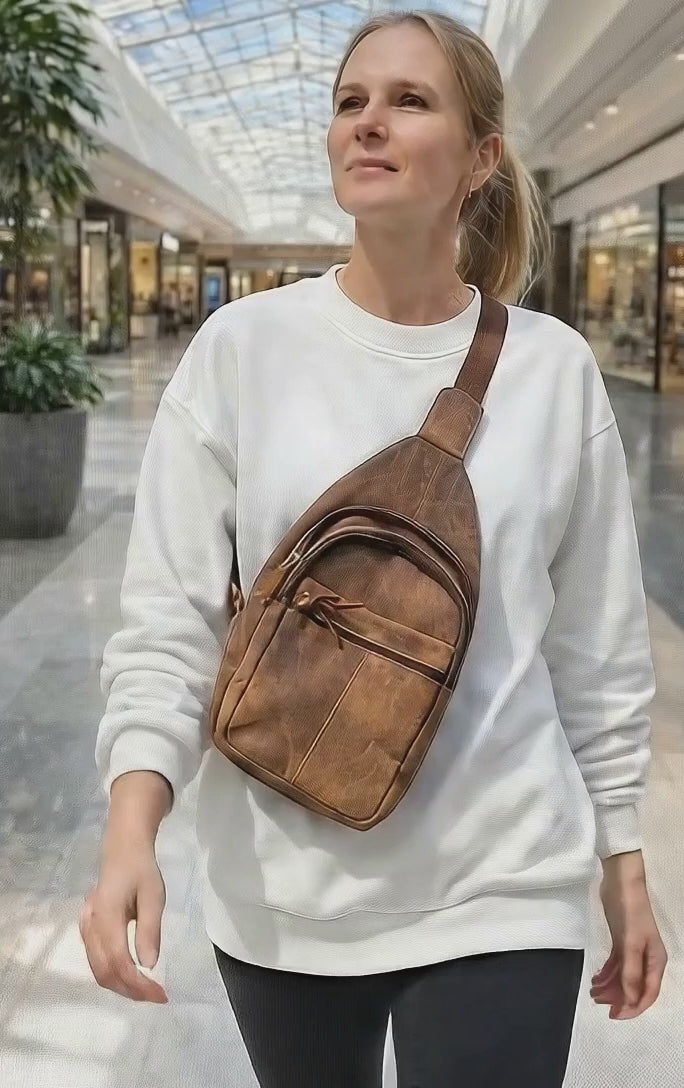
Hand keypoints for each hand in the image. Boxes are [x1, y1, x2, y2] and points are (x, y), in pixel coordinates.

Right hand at [79, 838, 168, 1003]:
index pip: (119, 962)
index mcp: (106, 917)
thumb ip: (149, 930)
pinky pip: (97, 959)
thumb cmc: (141, 870)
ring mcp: (86, 928)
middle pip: (104, 972)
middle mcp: (90, 926)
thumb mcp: (153, 896)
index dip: (138, 983)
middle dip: (130, 990)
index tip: (161, 994)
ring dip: (122, 985)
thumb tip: (149, 965)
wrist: (122, 849)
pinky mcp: (88, 928)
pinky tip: (132, 974)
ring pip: (98, 969)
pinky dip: (114, 973)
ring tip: (148, 990)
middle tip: (157, 996)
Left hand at [590, 850, 666, 1018]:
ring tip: (592, 990)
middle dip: (617, 997)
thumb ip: (630, 973)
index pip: (647, 993)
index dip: (632, 1007)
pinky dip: (607, 973)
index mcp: (655, 961)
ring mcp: (634, 950)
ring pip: (623, 976)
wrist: (620, 881)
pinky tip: (596, 978)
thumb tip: (630, 1001)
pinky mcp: (622, 941)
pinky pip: (616, 964)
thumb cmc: (629, 911)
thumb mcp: (630, 943)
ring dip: (609, 986)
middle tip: (597, 1000)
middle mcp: (647, 958)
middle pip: (634, 987)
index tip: (614, 1015)